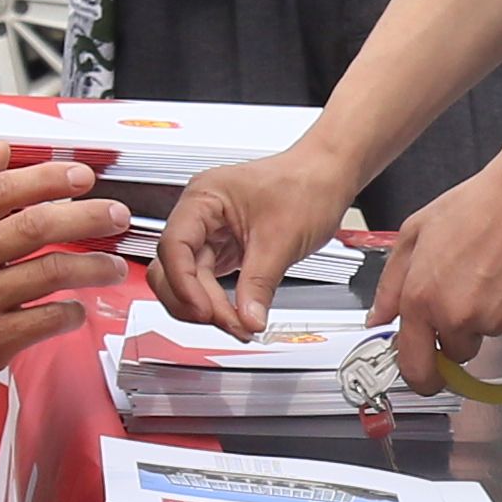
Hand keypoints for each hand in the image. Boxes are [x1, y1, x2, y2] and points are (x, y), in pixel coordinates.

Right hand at [0, 158, 126, 418]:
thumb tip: (0, 151)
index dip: (47, 178)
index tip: (81, 175)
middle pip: (34, 226)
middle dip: (86, 216)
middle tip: (116, 214)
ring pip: (51, 272)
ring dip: (93, 265)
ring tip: (114, 265)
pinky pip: (47, 318)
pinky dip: (72, 311)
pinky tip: (79, 307)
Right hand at [157, 149, 355, 331]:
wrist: (328, 176)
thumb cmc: (306, 184)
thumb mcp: (282, 239)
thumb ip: (260, 284)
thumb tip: (248, 319)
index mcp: (204, 198)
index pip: (174, 246)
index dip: (183, 284)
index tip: (205, 311)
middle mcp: (200, 215)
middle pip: (172, 268)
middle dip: (195, 301)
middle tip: (230, 323)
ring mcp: (210, 233)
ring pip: (189, 280)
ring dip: (209, 307)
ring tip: (239, 325)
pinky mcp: (224, 248)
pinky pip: (209, 281)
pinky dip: (221, 302)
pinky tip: (238, 316)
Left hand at [371, 133, 501, 389]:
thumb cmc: (476, 207)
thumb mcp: (416, 233)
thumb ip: (392, 282)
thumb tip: (379, 318)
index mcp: (422, 299)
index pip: (414, 365)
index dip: (420, 377)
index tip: (426, 376)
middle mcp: (455, 316)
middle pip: (455, 355)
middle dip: (458, 340)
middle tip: (468, 304)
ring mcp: (494, 320)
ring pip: (487, 336)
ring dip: (488, 316)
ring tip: (492, 273)